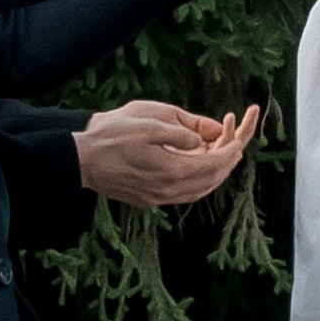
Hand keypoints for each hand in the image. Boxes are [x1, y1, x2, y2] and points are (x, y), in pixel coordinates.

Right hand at [76, 99, 259, 208]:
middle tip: (235, 141)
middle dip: (227, 161)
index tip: (239, 134)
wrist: (80, 158)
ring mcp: (157, 198)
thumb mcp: (149, 121)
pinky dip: (198, 181)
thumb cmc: (111, 134)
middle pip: (211, 180)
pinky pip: (183, 194)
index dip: (231, 149)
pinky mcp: (148, 199)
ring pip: (199, 190)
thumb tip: (203, 139)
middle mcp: (168, 190)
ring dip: (214, 173)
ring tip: (220, 153)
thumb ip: (181, 131)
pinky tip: (196, 168)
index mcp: (172, 171)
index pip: (215, 165)